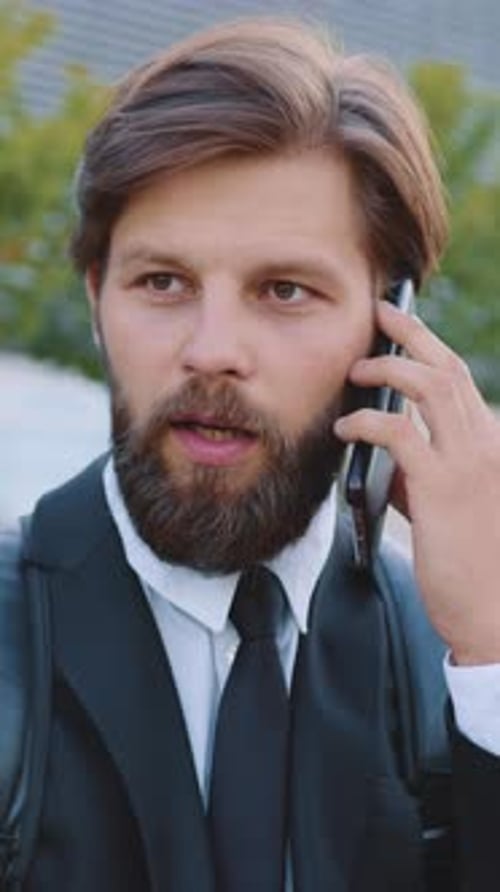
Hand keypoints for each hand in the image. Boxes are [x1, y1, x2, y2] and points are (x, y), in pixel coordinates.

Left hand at [335, 299, 499, 664]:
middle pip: (448, 368)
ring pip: (430, 386)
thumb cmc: (471, 563)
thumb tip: (387, 448)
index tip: (402, 326)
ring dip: (388, 367)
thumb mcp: (451, 505)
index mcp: (490, 445)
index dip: (430, 347)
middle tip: (380, 311)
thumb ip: (424, 471)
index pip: (460, 381)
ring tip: (356, 368)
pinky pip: (398, 432)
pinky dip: (367, 420)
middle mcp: (487, 444)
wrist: (495, 615)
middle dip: (412, 331)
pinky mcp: (443, 488)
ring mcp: (469, 463)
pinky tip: (346, 427)